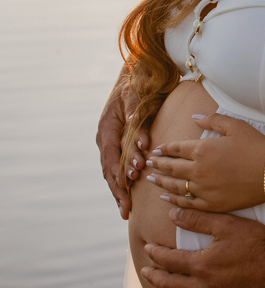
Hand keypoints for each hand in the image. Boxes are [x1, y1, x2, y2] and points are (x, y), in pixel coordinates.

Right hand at [96, 69, 149, 218]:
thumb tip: (136, 133)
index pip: (111, 154)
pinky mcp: (118, 146)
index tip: (127, 184)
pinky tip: (127, 199)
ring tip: (126, 211)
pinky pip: (118, 168)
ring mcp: (110, 143)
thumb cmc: (135, 85)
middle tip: (127, 210)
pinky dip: (121, 184)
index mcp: (107, 127)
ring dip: (119, 191)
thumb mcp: (135, 95)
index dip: (118, 170)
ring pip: (112, 172)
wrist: (133, 76)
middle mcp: (106, 138)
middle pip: (109, 168)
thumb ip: (134, 113)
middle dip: (117, 190)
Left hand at [142, 206, 264, 287]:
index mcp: (201, 265)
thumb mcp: (227, 224)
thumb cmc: (258, 243)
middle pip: (173, 286)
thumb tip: (172, 214)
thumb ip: (197, 220)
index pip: (170, 260)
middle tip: (146, 274)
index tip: (148, 249)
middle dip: (156, 279)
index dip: (157, 254)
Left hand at [145, 113, 264, 212]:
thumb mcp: (235, 125)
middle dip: (157, 165)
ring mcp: (204, 189)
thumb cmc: (256, 146)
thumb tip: (193, 118)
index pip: (175, 149)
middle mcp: (198, 170)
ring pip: (175, 186)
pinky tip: (166, 198)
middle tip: (147, 164)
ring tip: (150, 179)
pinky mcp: (212, 204)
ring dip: (161, 181)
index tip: (155, 151)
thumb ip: (211, 120)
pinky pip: (187, 203)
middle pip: (171, 167)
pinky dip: (174, 200)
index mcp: (202, 149)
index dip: (163, 150)